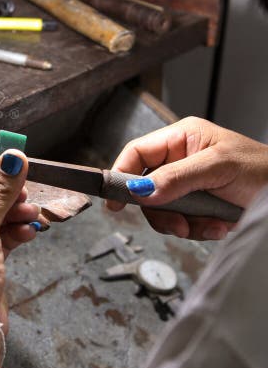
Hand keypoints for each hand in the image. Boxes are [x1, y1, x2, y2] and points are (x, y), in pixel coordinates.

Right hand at [107, 116, 267, 239]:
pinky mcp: (199, 205)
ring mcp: (189, 184)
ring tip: (208, 227)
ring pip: (163, 209)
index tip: (115, 200)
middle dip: (161, 210)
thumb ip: (177, 178)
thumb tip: (140, 190)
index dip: (121, 174)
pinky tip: (219, 226)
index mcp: (181, 138)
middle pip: (146, 187)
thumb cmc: (264, 170)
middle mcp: (180, 159)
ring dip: (183, 223)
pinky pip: (183, 221)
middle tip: (177, 225)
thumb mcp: (218, 168)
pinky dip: (199, 229)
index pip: (137, 153)